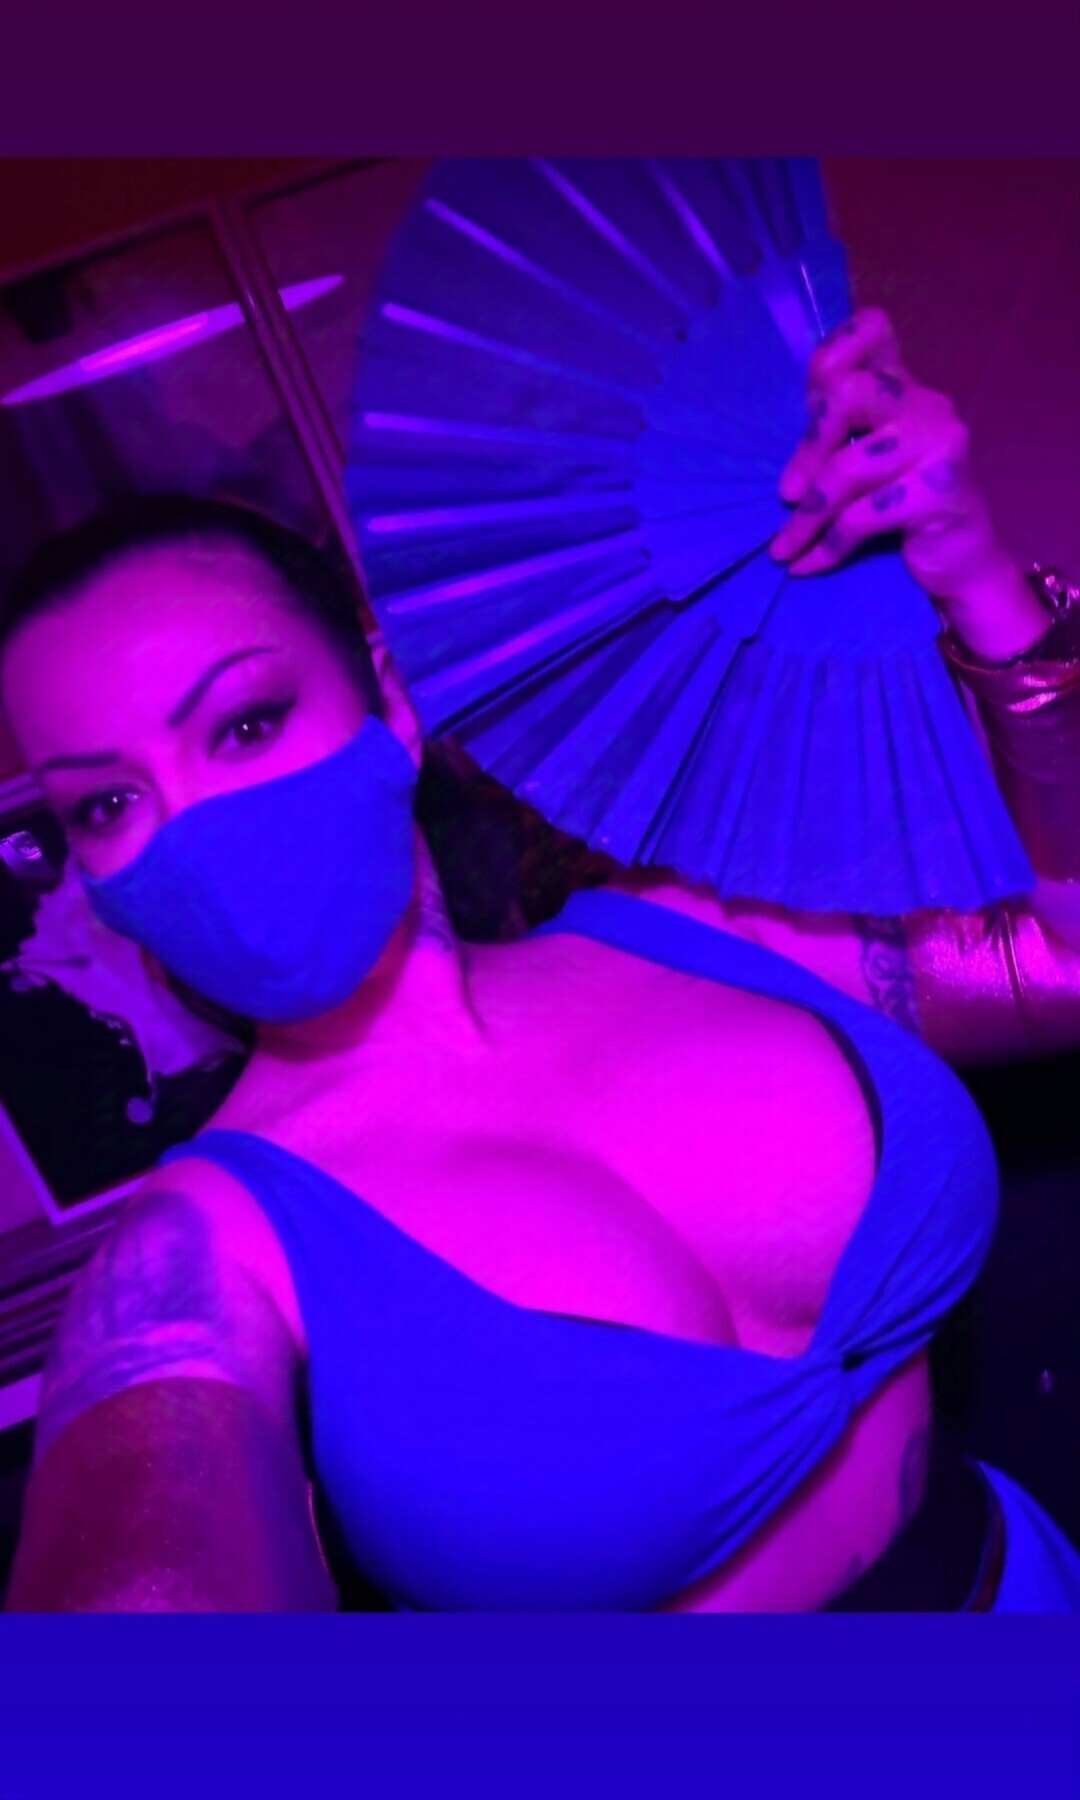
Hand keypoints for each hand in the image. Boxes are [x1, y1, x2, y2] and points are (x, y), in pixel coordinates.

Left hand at [768, 307, 1045, 652]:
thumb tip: (778, 471)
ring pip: (849, 467)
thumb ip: (836, 442)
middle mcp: (925, 404)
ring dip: (807, 517)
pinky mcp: (941, 490)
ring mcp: (939, 443)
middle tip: (786, 495)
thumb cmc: (903, 514)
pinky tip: (807, 565)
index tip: (810, 404)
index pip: (872, 329)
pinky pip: (863, 516)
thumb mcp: (866, 467)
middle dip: (808, 449)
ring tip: (783, 548)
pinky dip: (827, 546)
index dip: (832, 354)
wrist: (962, 562)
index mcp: (903, 388)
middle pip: (848, 392)